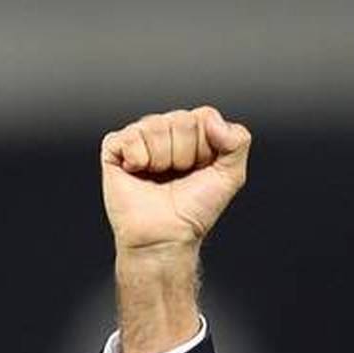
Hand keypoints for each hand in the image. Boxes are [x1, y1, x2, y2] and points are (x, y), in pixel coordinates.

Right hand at [100, 106, 250, 252]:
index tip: (202, 169)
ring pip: (155, 126)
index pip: (205, 116)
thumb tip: (213, 119)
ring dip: (162, 159)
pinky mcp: (116, 147)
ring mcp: (141, 137)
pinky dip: (138, 159)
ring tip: (160, 176)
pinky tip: (138, 172)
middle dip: (185, 154)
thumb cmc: (194, 209)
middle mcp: (167, 130)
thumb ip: (237, 141)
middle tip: (179, 175)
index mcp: (195, 134)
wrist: (166, 235)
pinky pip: (129, 136)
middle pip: (181, 120)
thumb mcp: (231, 176)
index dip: (206, 147)